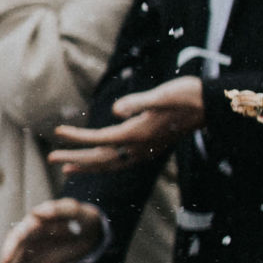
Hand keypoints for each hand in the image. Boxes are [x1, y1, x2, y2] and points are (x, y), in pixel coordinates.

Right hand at [0, 198, 106, 262]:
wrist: (87, 231)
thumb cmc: (81, 218)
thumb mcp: (76, 211)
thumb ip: (59, 209)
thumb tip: (36, 213)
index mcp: (33, 223)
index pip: (18, 235)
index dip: (10, 247)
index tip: (5, 261)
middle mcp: (25, 238)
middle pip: (10, 256)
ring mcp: (26, 252)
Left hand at [46, 74, 202, 174]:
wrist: (210, 105)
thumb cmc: (186, 95)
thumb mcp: (161, 95)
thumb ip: (137, 103)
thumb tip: (116, 110)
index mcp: (138, 134)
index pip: (100, 139)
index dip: (77, 138)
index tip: (58, 133)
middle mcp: (140, 148)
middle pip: (101, 158)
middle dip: (75, 158)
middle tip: (51, 157)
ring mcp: (146, 151)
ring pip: (110, 164)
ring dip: (87, 165)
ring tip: (66, 167)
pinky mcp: (150, 148)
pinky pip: (121, 161)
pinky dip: (104, 163)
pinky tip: (96, 161)